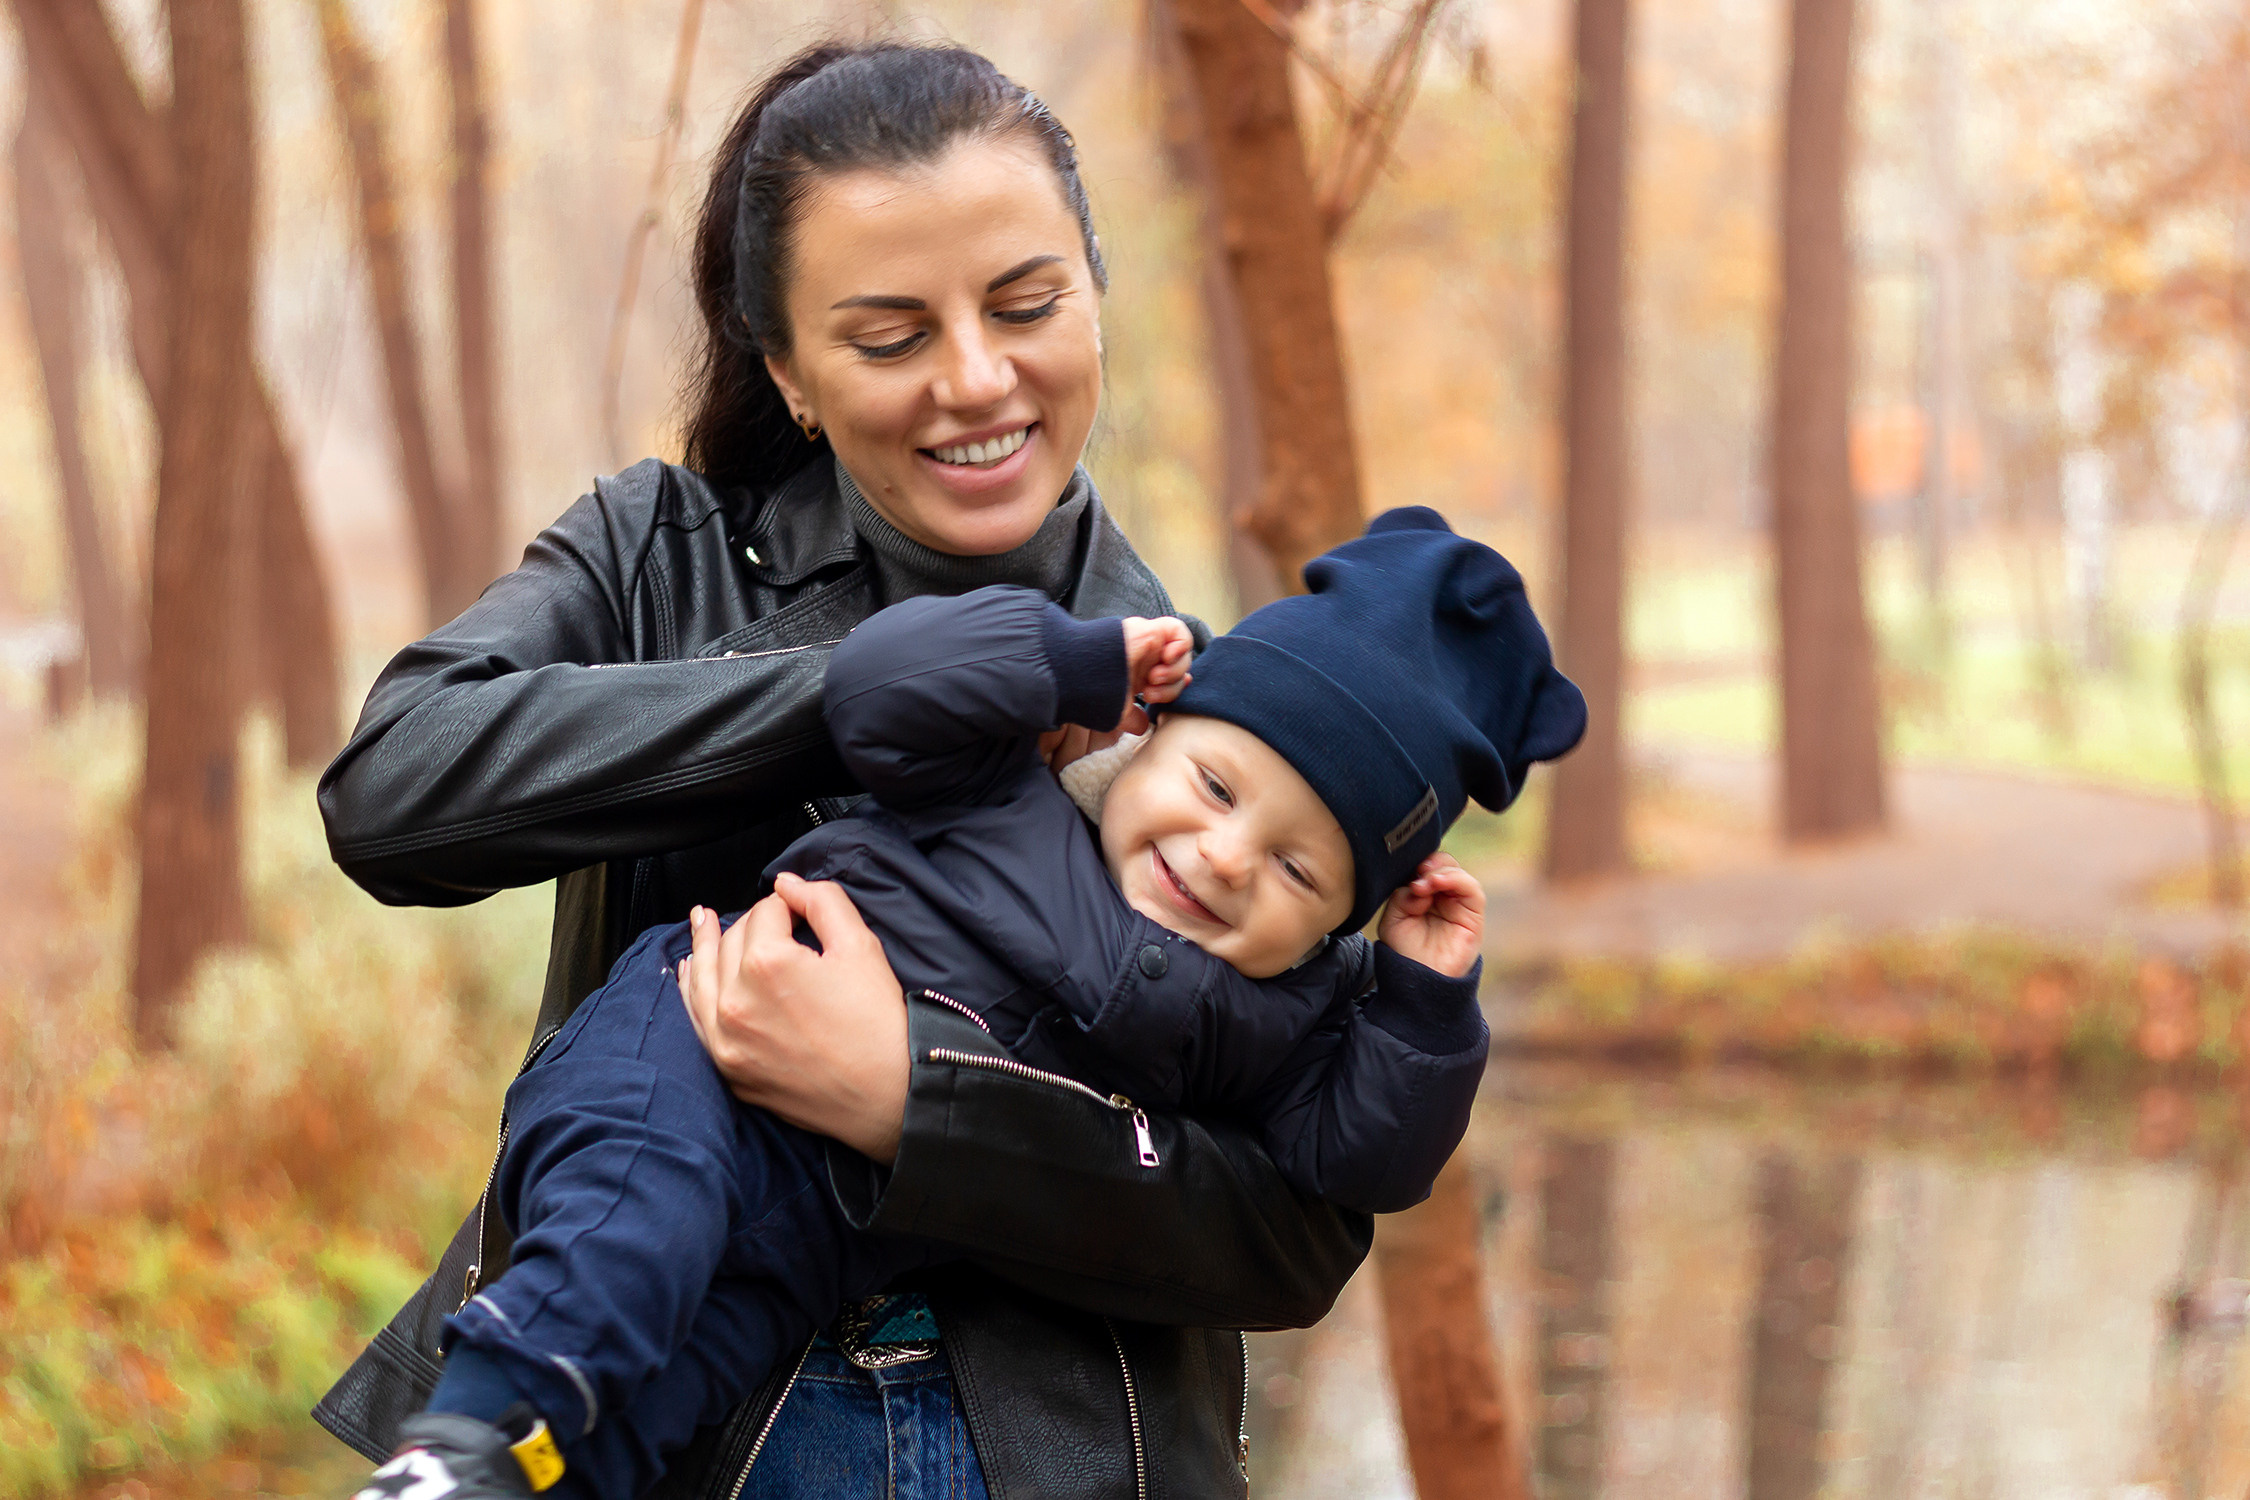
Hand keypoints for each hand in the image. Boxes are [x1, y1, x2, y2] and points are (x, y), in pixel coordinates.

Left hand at [675, 873, 909, 1162]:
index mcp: (767, 964)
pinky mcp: (729, 1069)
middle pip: (733, 941)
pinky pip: (697, 1019)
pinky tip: (689, 970)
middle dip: (754, 924)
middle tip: (776, 922)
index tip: (803, 910)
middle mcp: (736, 1001)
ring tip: (702, 920)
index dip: (788, 905)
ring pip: (703, 977)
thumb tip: (787, 884)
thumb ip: (823, 901)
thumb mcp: (861, 947)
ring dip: (704, 945)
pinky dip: (690, 989)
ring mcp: (727, 1039)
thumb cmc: (879, 1025)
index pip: (767, 913)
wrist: (889, 1096)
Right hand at [1040, 617, 1188, 766]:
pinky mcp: (1148, 630)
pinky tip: (1166, 659)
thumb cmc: (1089, 694)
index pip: (1171, 676)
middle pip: (1179, 668)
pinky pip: (1178, 630)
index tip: (1160, 698)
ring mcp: (1147, 643)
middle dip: (1172, 688)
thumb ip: (1132, 719)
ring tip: (1153, 679)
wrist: (1077, 676)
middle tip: (1149, 694)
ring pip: (1181, 652)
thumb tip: (1143, 726)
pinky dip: (1181, 646)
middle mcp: (1144, 657)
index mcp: (1138, 674)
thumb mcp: (1115, 712)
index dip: (1176, 688)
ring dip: (1175, 671)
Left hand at [1377, 853, 1484, 977]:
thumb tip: (1419, 886)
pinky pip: (1472, 889)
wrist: (1419, 980)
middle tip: (1416, 874)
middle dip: (1429, 863)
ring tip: (1423, 884)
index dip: (1417, 862)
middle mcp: (1443, 897)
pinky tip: (1436, 883)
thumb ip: (1402, 897)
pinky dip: (1456, 879)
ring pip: (1457, 873)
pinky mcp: (1473, 916)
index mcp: (1424, 895)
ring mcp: (1459, 905)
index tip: (1404, 870)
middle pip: (1443, 864)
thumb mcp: (1393, 920)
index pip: (1426, 866)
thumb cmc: (1406, 952)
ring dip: (1439, 872)